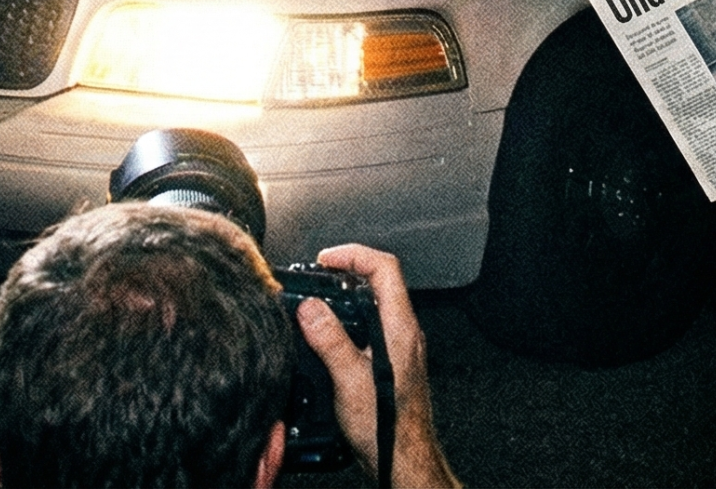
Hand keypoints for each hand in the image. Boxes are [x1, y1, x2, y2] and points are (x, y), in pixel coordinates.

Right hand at [296, 244, 459, 488]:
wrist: (404, 460)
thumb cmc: (387, 428)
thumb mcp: (350, 382)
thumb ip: (330, 341)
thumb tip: (310, 307)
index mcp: (400, 329)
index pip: (385, 268)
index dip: (353, 254)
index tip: (324, 260)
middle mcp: (404, 333)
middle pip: (379, 281)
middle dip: (345, 271)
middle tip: (316, 276)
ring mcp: (400, 347)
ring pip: (374, 304)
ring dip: (345, 296)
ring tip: (316, 301)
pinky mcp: (392, 361)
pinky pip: (371, 325)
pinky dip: (348, 319)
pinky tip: (328, 335)